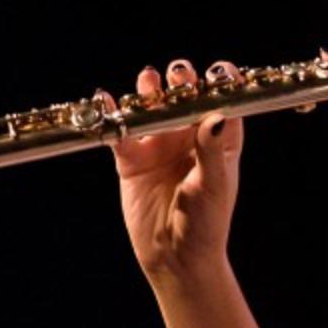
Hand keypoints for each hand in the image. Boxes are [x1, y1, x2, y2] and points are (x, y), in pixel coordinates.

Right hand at [116, 58, 246, 276]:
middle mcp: (189, 136)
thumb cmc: (205, 223)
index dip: (220, 82)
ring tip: (148, 82)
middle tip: (178, 75)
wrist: (174, 256)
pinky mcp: (131, 158)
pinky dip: (110, 114)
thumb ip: (212, 151)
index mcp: (219, 139)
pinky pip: (119, 130)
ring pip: (152, 106)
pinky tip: (104, 100)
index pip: (222, 100)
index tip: (216, 71)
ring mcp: (159, 144)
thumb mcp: (213, 186)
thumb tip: (217, 117)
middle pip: (184, 96)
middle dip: (182, 80)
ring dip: (149, 91)